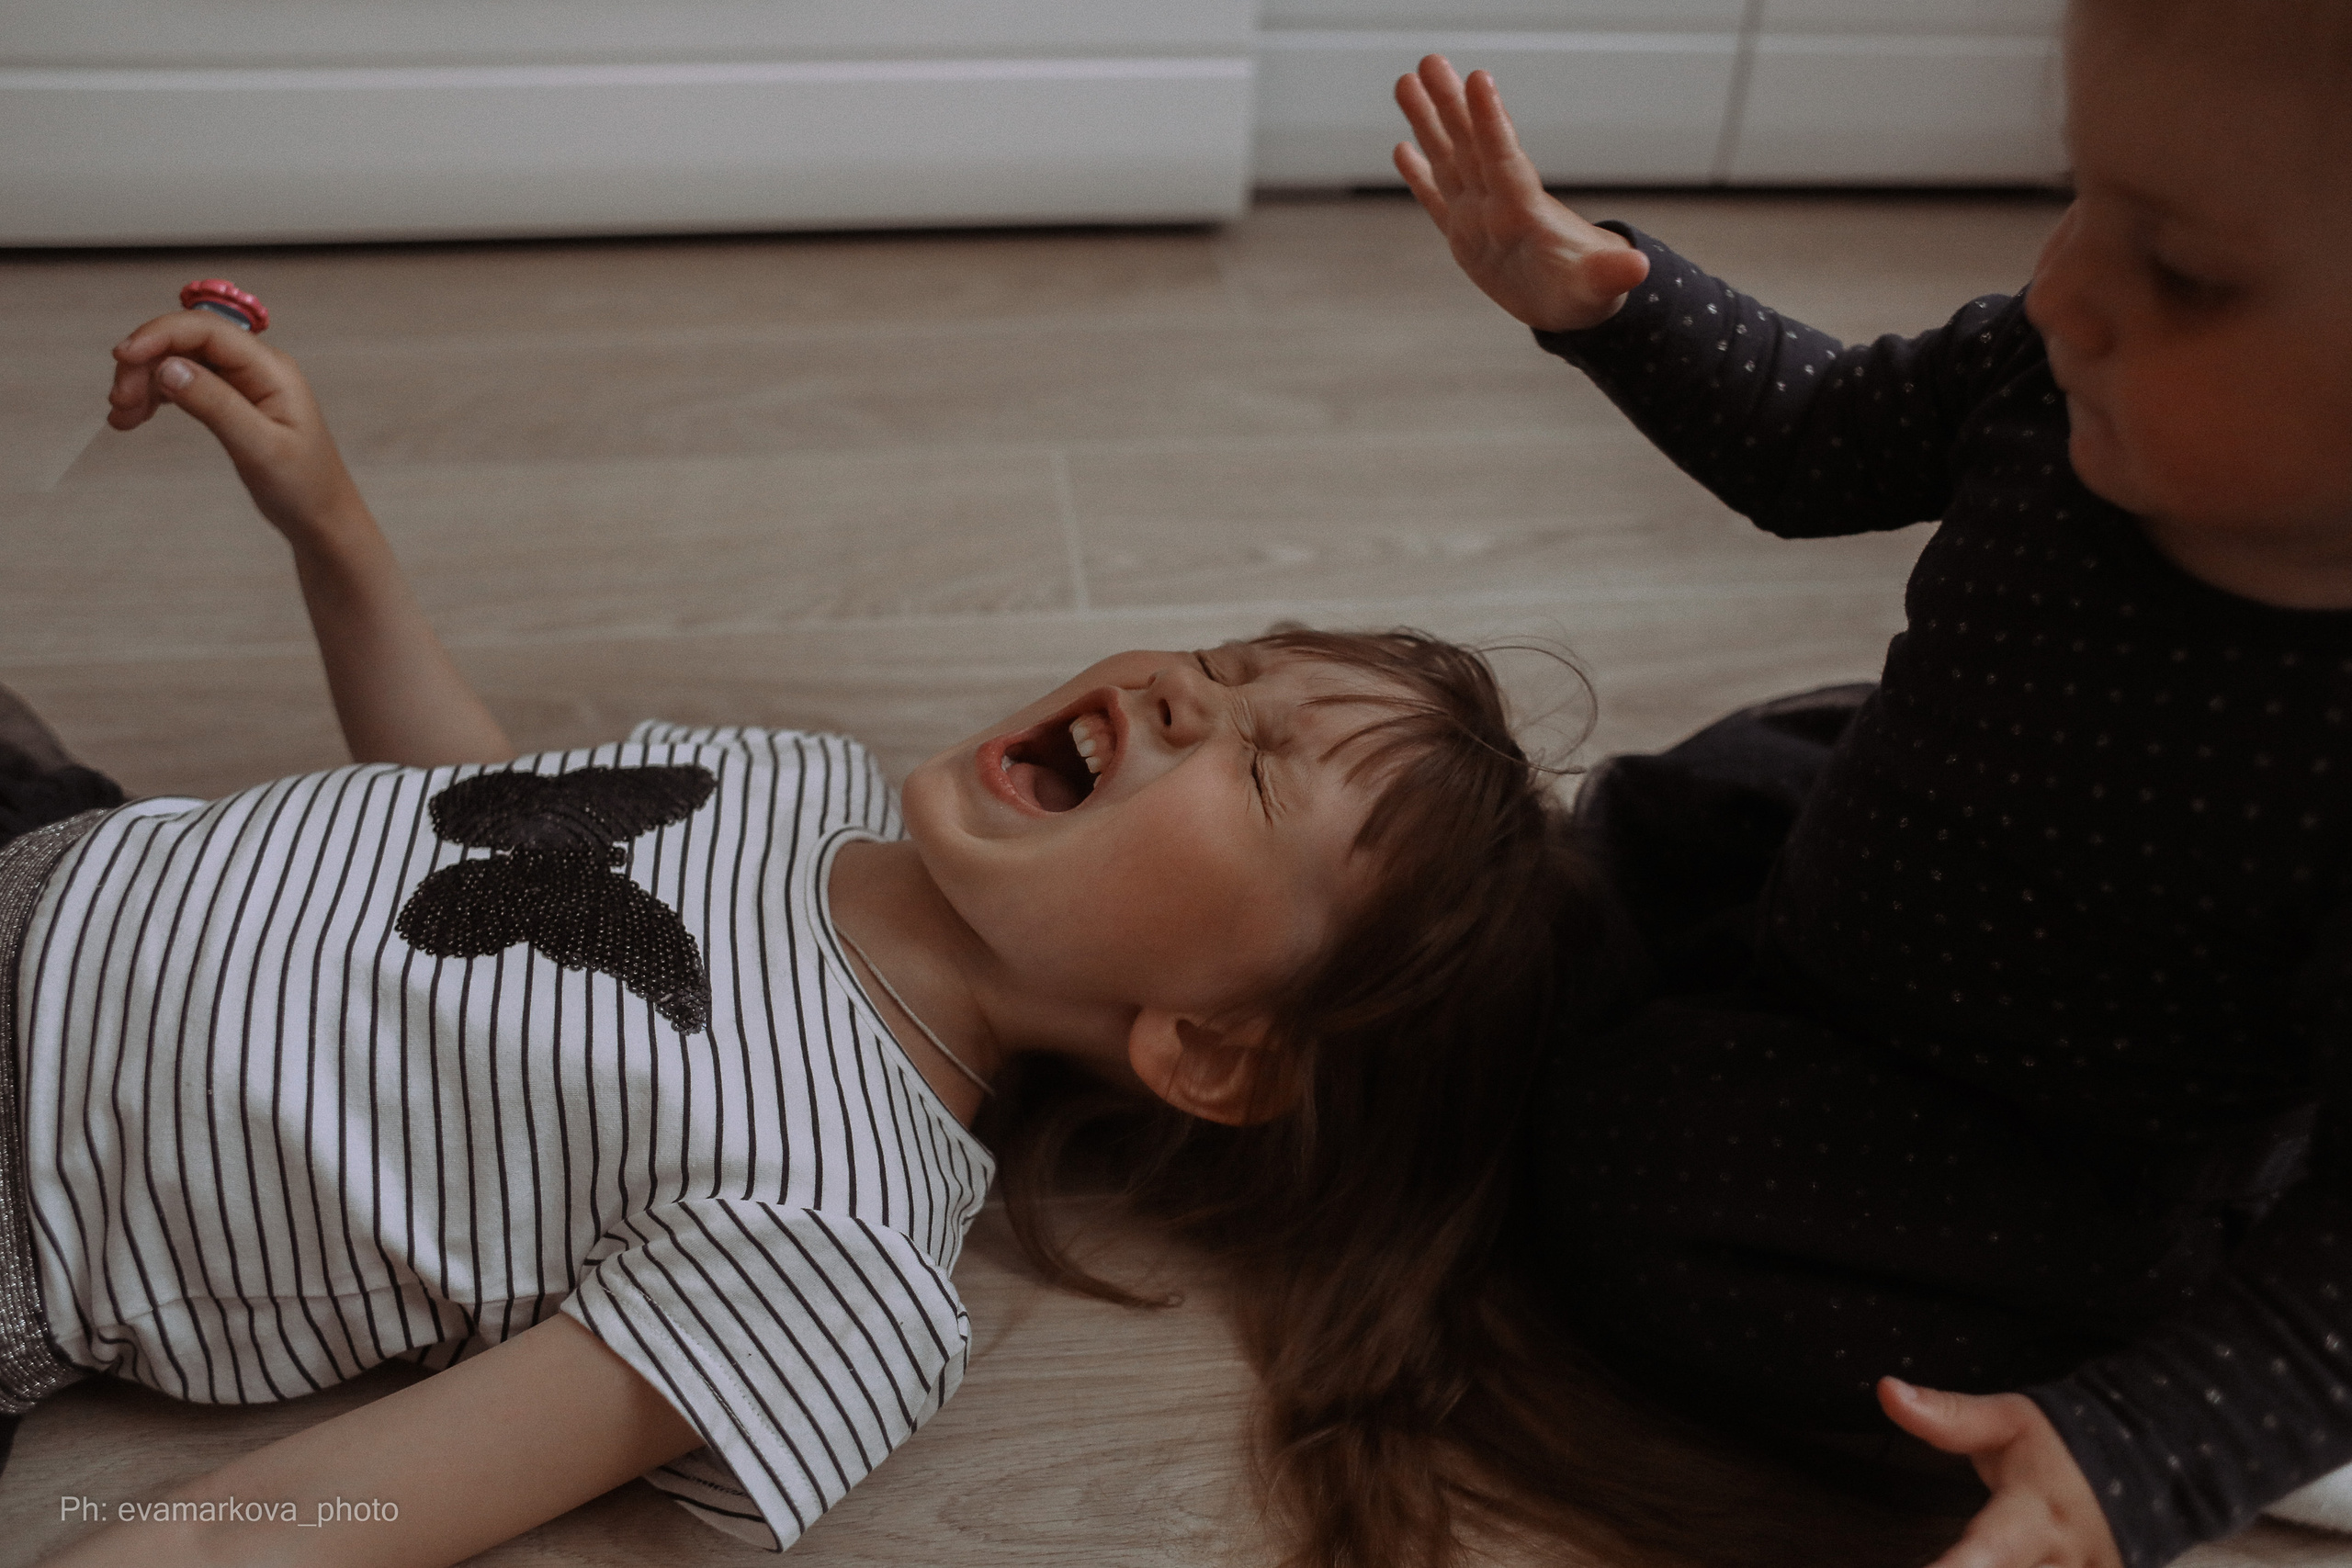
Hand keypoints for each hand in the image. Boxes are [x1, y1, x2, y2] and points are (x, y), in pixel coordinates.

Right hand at [108, 309, 364, 540]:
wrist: (321, 518)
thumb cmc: (304, 486)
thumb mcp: (260, 448)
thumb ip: (216, 405)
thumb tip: (168, 366)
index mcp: (271, 369)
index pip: (207, 329)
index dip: (159, 334)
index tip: (122, 356)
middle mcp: (256, 367)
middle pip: (186, 341)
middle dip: (145, 362)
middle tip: (119, 401)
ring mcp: (242, 382)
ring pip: (178, 361)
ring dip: (144, 381)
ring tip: (122, 417)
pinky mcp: (229, 400)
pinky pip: (183, 383)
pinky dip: (154, 396)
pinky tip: (132, 418)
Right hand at [1391, 55, 1650, 332]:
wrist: (1578, 303)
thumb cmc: (1589, 293)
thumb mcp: (1599, 288)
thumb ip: (1611, 275)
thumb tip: (1638, 268)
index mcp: (1525, 212)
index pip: (1505, 160)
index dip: (1491, 123)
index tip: (1478, 79)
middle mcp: (1499, 204)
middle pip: (1470, 147)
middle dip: (1450, 105)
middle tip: (1431, 60)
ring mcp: (1479, 217)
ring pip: (1449, 161)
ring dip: (1429, 123)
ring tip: (1407, 82)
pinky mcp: (1465, 237)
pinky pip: (1438, 201)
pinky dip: (1420, 176)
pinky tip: (1403, 147)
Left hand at [1880, 1377, 2123, 1567]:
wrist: (2141, 1462)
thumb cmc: (2062, 1444)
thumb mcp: (2005, 1420)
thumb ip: (1946, 1415)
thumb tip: (1887, 1390)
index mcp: (2037, 1513)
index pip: (1990, 1550)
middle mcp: (2064, 1559)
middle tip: (1932, 1563)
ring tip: (1955, 1559)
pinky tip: (1983, 1563)